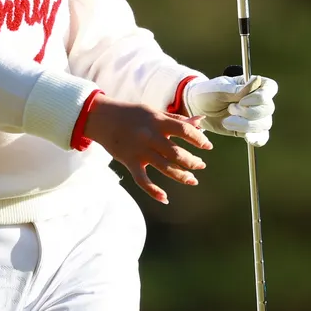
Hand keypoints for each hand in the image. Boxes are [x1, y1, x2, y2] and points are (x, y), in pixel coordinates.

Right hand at [82, 96, 213, 203]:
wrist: (102, 117)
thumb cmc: (132, 114)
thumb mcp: (155, 112)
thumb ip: (177, 119)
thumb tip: (200, 121)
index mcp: (158, 121)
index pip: (184, 130)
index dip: (199, 139)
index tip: (208, 146)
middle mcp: (150, 137)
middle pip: (176, 153)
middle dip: (192, 161)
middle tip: (201, 165)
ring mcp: (139, 151)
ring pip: (164, 168)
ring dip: (181, 176)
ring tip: (192, 180)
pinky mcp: (130, 162)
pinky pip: (142, 181)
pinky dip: (153, 191)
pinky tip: (165, 198)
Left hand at [185, 74, 277, 146]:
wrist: (198, 109)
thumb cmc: (209, 93)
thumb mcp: (220, 89)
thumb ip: (238, 89)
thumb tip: (257, 80)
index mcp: (254, 85)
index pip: (270, 88)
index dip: (261, 97)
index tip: (242, 101)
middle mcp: (259, 101)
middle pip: (268, 108)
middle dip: (249, 112)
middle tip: (230, 109)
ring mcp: (256, 116)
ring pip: (265, 124)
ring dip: (246, 125)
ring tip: (227, 121)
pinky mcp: (250, 130)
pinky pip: (262, 138)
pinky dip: (255, 138)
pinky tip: (245, 136)